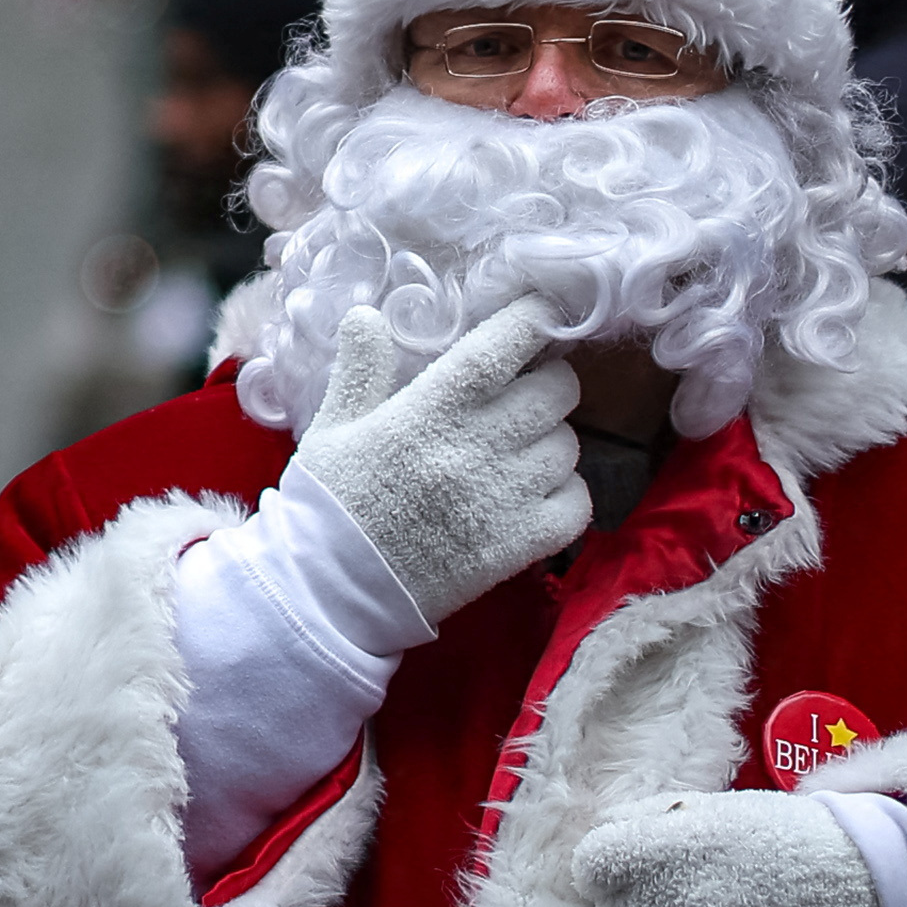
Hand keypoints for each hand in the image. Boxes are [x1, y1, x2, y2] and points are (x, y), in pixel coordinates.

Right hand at [288, 297, 580, 631]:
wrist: (333, 593)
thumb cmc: (331, 505)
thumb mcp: (334, 429)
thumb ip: (361, 370)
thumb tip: (366, 315)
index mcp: (428, 412)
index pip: (499, 349)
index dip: (531, 321)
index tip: (542, 313)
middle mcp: (474, 448)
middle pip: (554, 391)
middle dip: (549, 382)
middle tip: (527, 392)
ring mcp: (502, 499)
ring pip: (567, 445)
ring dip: (552, 440)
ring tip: (523, 449)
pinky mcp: (519, 547)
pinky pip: (575, 504)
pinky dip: (566, 494)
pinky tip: (537, 494)